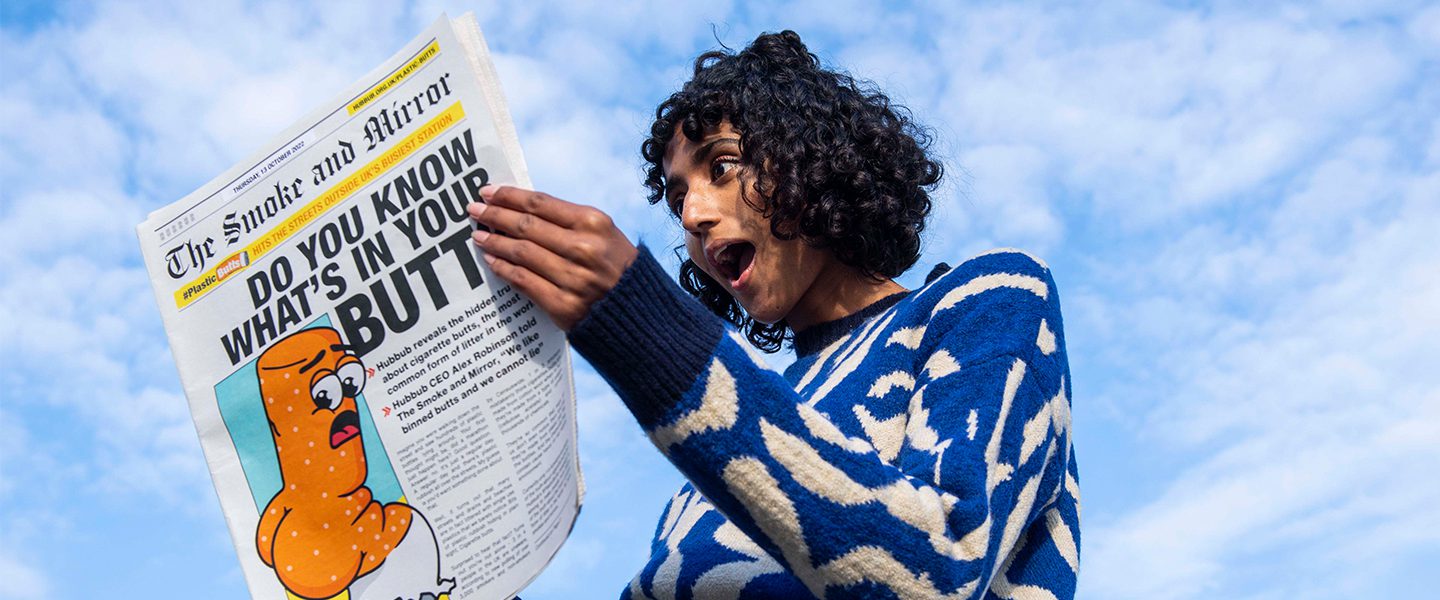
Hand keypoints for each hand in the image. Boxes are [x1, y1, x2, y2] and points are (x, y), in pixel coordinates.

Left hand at [468, 186, 637, 330]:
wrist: (638, 314)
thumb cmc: (617, 267)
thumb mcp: (604, 234)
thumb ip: (568, 220)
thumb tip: (522, 208)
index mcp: (594, 223)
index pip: (540, 203)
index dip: (509, 195)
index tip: (489, 191)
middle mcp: (583, 248)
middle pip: (526, 225)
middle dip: (495, 215)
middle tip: (474, 209)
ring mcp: (572, 278)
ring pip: (521, 252)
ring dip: (494, 241)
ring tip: (479, 235)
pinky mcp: (562, 305)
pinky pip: (523, 280)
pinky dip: (503, 268)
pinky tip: (491, 259)